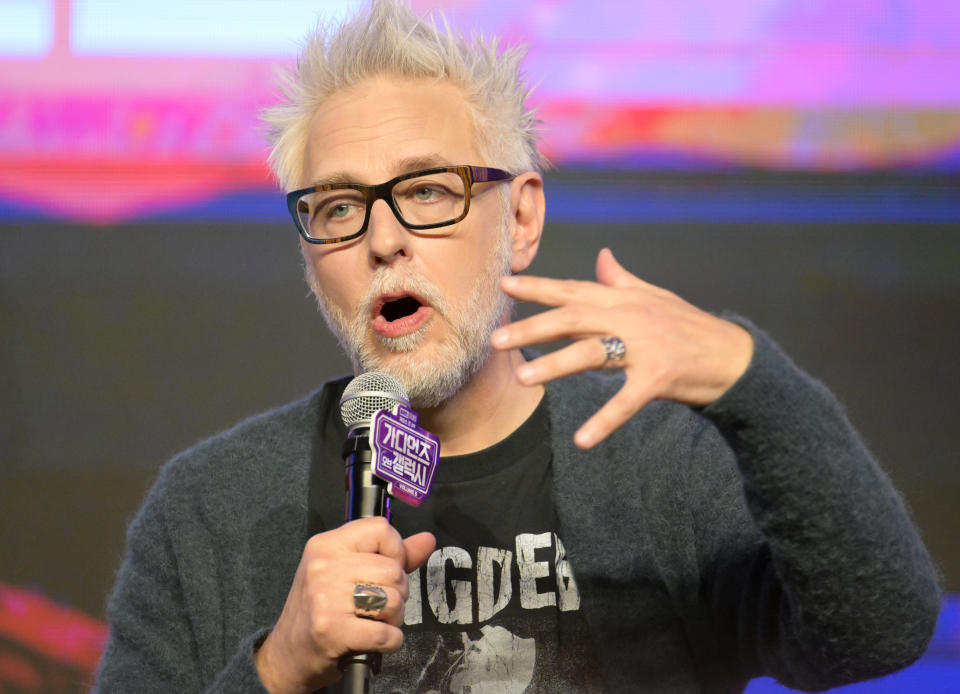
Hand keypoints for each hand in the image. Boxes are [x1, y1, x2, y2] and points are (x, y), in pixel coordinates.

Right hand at [254, 517, 435, 693]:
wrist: (286, 655)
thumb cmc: (318, 611)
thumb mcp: (345, 572)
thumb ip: (390, 555)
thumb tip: (427, 540)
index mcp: (326, 545)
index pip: (381, 529)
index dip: (395, 551)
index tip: (387, 569)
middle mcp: (323, 566)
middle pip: (393, 569)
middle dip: (397, 592)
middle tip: (379, 605)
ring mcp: (325, 598)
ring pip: (392, 600)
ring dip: (393, 618)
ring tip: (374, 621)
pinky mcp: (331, 630)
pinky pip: (385, 633)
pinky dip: (389, 642)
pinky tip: (375, 641)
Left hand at [491, 248, 753, 448]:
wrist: (735, 357)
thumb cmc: (689, 327)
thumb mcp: (655, 298)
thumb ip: (623, 280)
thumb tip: (602, 257)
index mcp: (625, 299)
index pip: (574, 289)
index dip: (539, 287)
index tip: (504, 284)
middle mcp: (631, 316)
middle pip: (574, 318)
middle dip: (532, 327)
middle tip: (495, 339)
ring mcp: (646, 346)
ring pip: (593, 353)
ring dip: (555, 366)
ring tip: (522, 379)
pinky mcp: (660, 377)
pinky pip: (626, 401)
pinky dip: (604, 421)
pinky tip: (582, 440)